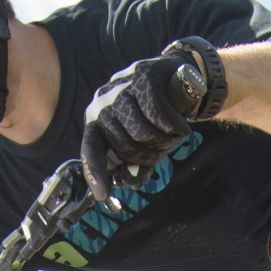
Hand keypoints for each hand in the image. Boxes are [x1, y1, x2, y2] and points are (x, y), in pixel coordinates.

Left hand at [79, 36, 222, 191]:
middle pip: (124, 145)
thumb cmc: (155, 115)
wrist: (177, 77)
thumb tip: (131, 183)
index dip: (95, 172)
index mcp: (97, 120)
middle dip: (148, 155)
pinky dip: (174, 126)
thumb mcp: (144, 141)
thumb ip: (135, 162)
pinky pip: (158, 114)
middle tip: (163, 150)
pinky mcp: (143, 76)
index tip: (102, 195)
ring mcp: (121, 88)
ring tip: (172, 136)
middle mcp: (102, 103)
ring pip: (141, 131)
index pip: (90, 149)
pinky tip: (180, 126)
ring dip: (163, 141)